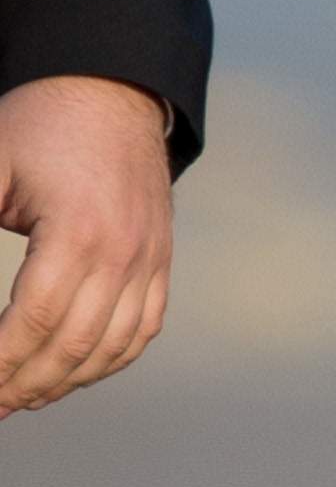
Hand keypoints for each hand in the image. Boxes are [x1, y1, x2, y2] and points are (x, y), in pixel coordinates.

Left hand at [0, 75, 173, 418]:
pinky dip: (110, 360)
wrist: (113, 88)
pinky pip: (144, 328)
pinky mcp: (161, 258)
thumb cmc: (41, 124)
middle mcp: (124, 250)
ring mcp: (150, 257)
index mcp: (78, 229)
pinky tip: (75, 372)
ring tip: (22, 398)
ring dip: (64, 383)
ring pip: (111, 348)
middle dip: (23, 386)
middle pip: (73, 347)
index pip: (35, 322)